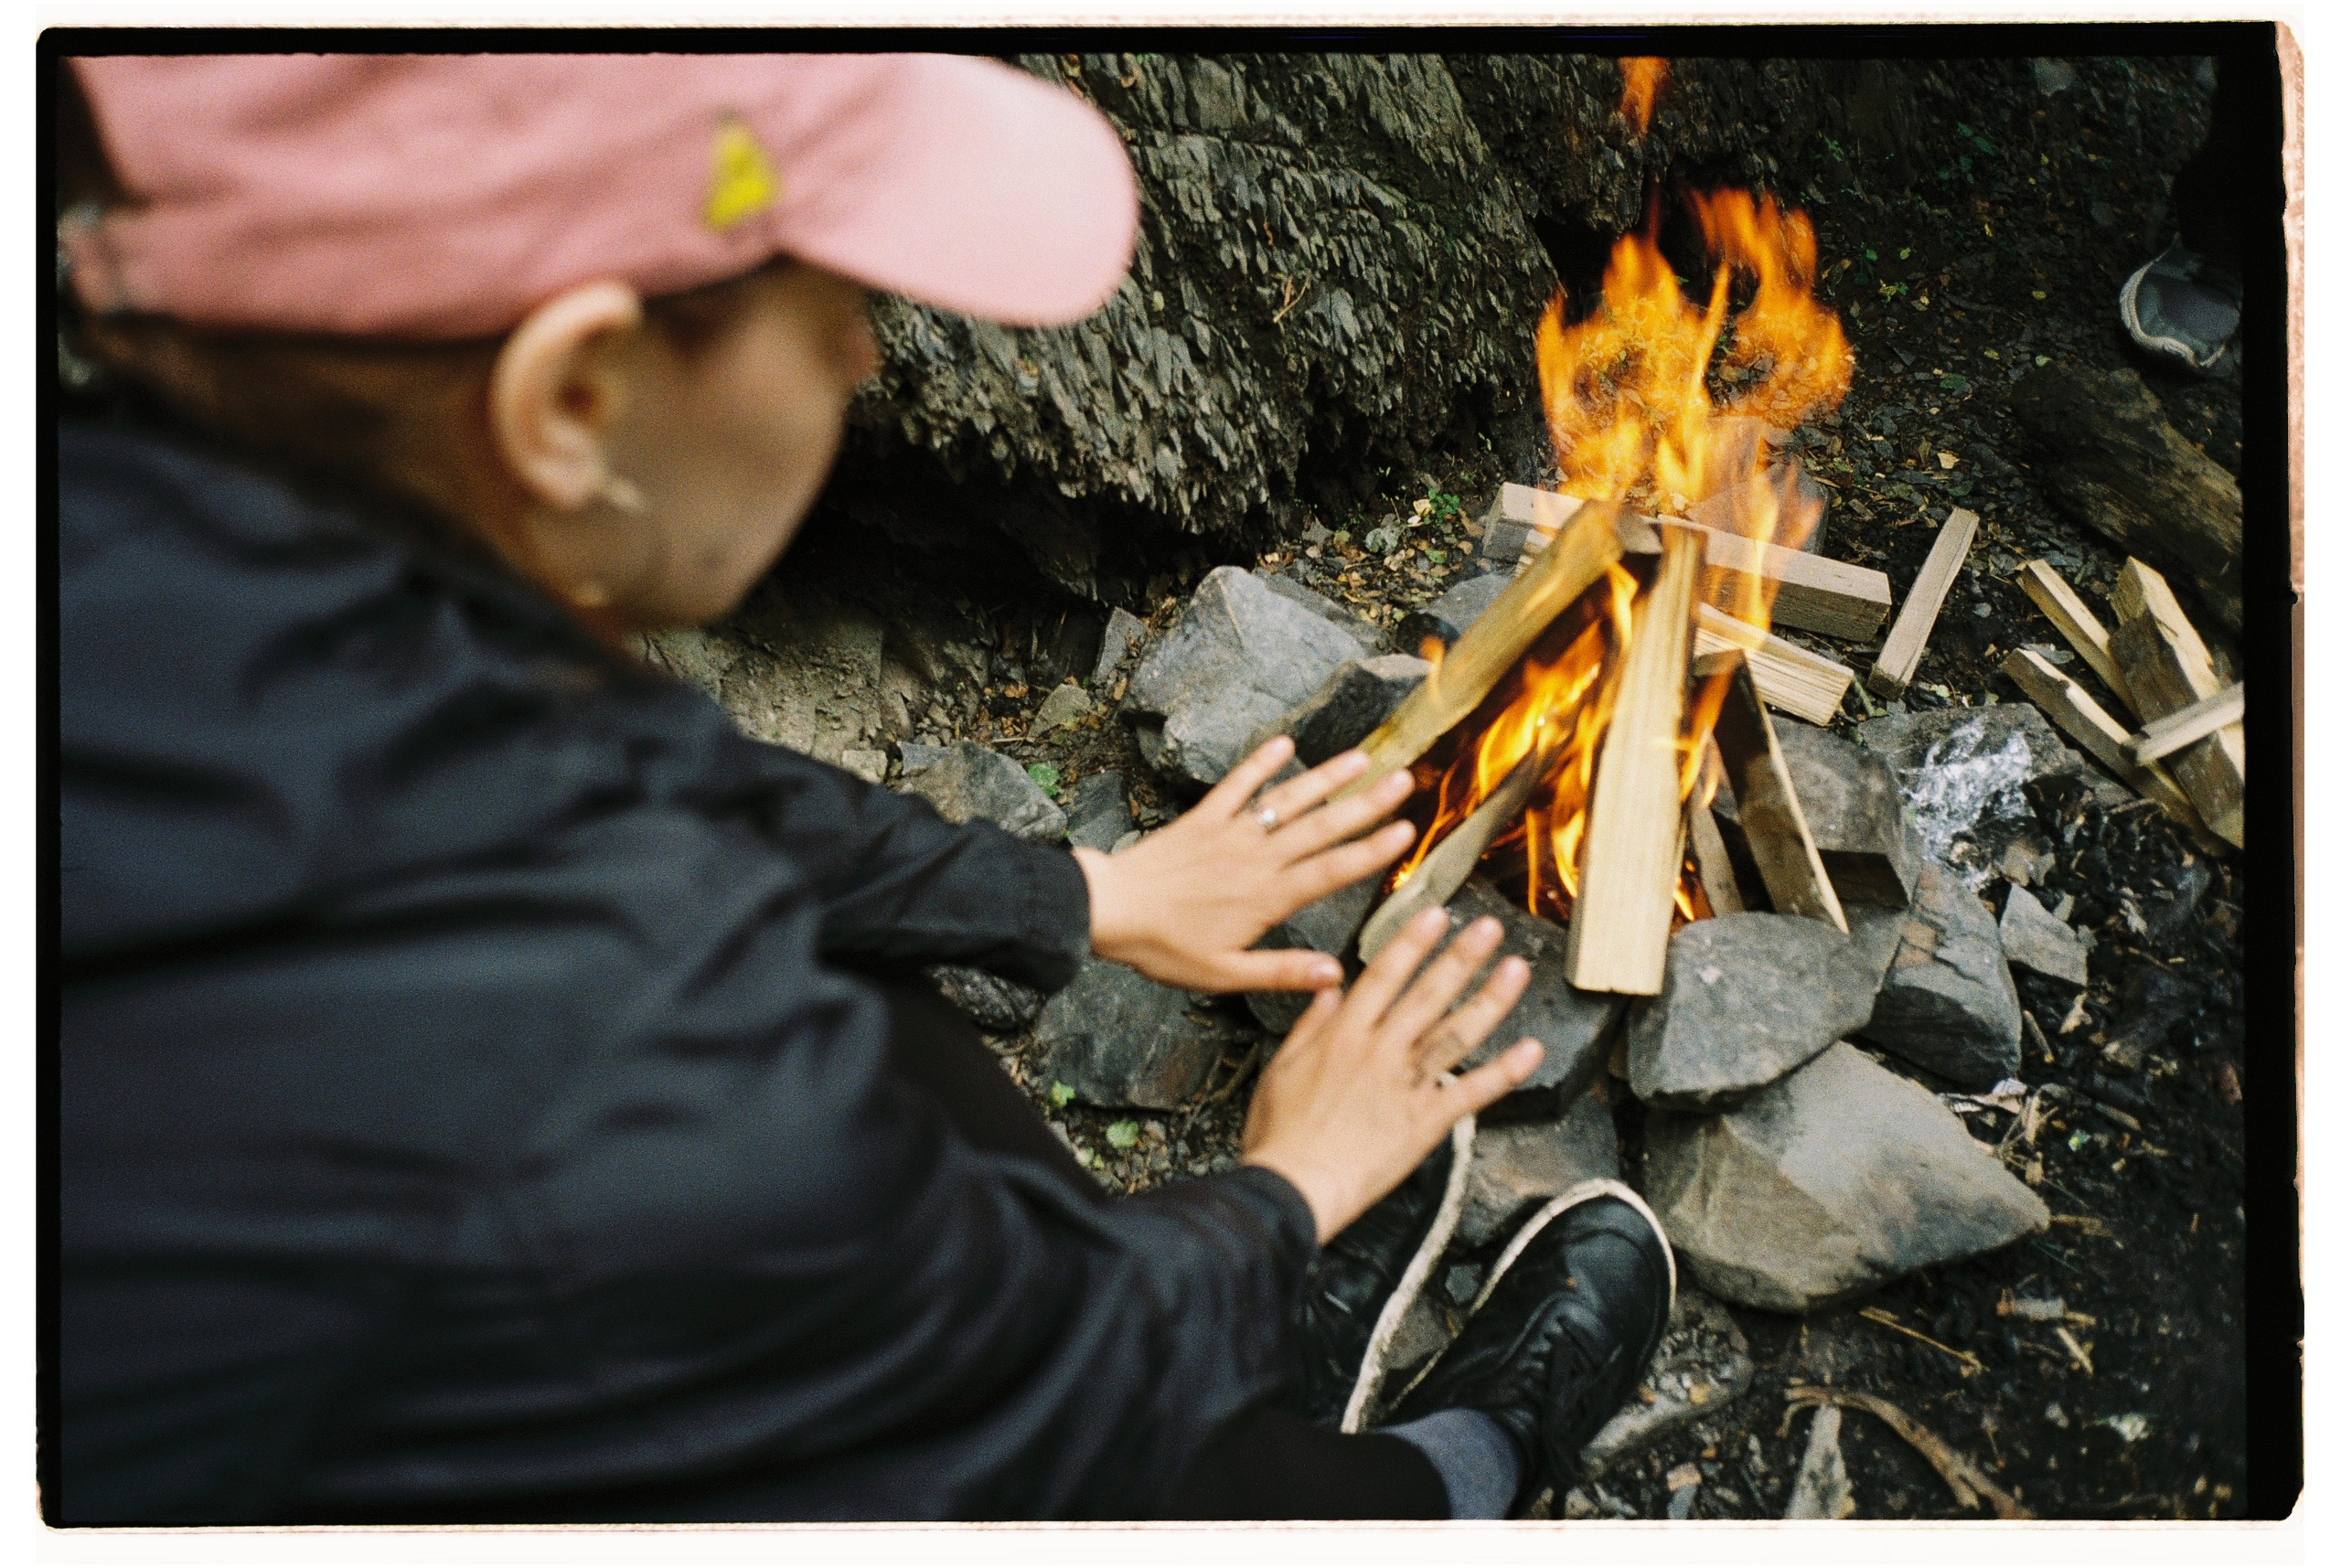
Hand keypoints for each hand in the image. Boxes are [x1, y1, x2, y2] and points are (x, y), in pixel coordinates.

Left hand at [1073, 736, 1415, 993]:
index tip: (1408, 832)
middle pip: (1322, 827)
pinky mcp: (1203, 818)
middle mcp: (1257, 858)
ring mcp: (1230, 833)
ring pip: (1288, 801)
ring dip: (1326, 778)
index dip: (1372, 850)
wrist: (1109, 911)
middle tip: (1405, 781)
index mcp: (1268, 898)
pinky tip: (1284, 743)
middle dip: (1366, 804)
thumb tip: (1335, 976)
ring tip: (1363, 758)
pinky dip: (1259, 764)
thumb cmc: (1164, 949)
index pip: (1332, 871)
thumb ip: (1281, 972)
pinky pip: (1236, 786)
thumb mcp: (1223, 974)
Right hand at [1239, 909, 1544, 1243]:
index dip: (1412, 942)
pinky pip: (1470, 1093)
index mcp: (1343, 1036)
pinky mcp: (1425, 1124)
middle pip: (1427, 994)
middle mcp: (1379, 1052)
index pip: (1383, 975)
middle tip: (1490, 927)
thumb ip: (1308, 1026)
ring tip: (1517, 969)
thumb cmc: (1279, 1136)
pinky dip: (1504, 1072)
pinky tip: (1531, 1050)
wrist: (1293, 1186)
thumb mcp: (1279, 1069)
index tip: (1436, 915)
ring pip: (1455, 1034)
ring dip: (1490, 999)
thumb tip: (1327, 991)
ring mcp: (1405, 1087)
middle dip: (1461, 957)